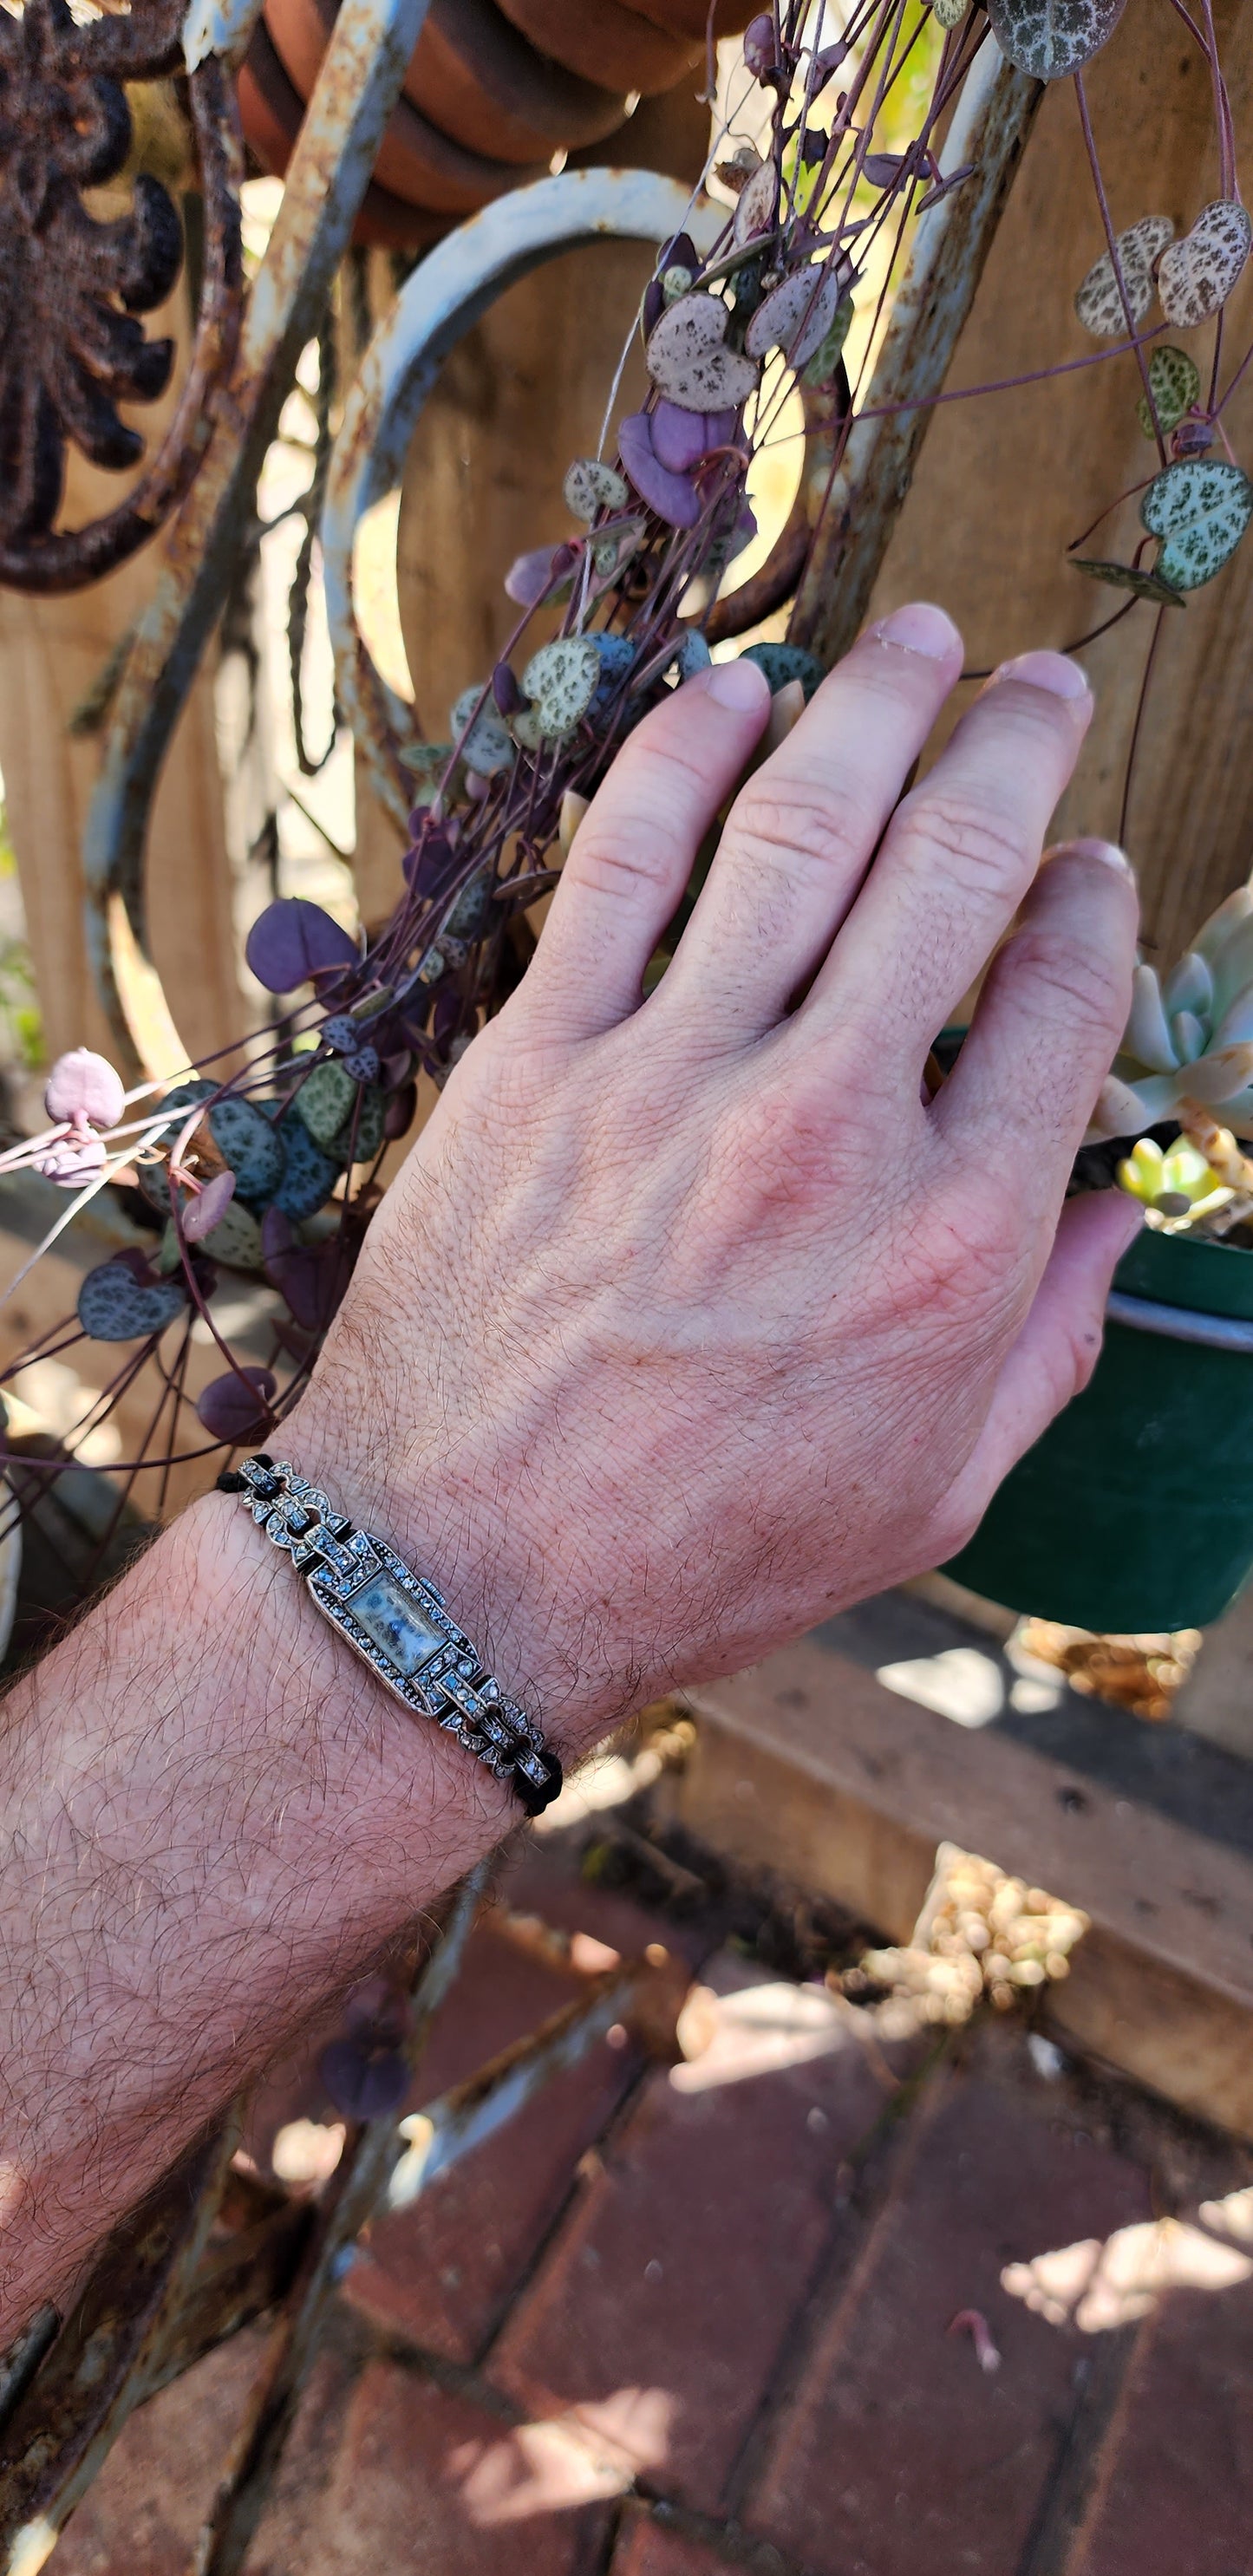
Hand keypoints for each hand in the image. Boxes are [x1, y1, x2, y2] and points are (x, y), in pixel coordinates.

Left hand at [279, 602, 1137, 1755]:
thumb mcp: (933, 1487)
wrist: (463, 1576)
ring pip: (802, 828)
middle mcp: (830, 1133)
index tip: (1087, 872)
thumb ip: (1047, 1342)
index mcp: (952, 1241)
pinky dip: (683, 753)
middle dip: (1017, 749)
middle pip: (956, 869)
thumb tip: (1108, 1213)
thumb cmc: (707, 1550)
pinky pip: (621, 862)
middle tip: (1038, 691)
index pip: (1063, 999)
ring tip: (917, 639)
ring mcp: (675, 1078)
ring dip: (876, 704)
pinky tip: (733, 693)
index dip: (1094, 903)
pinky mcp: (539, 1058)